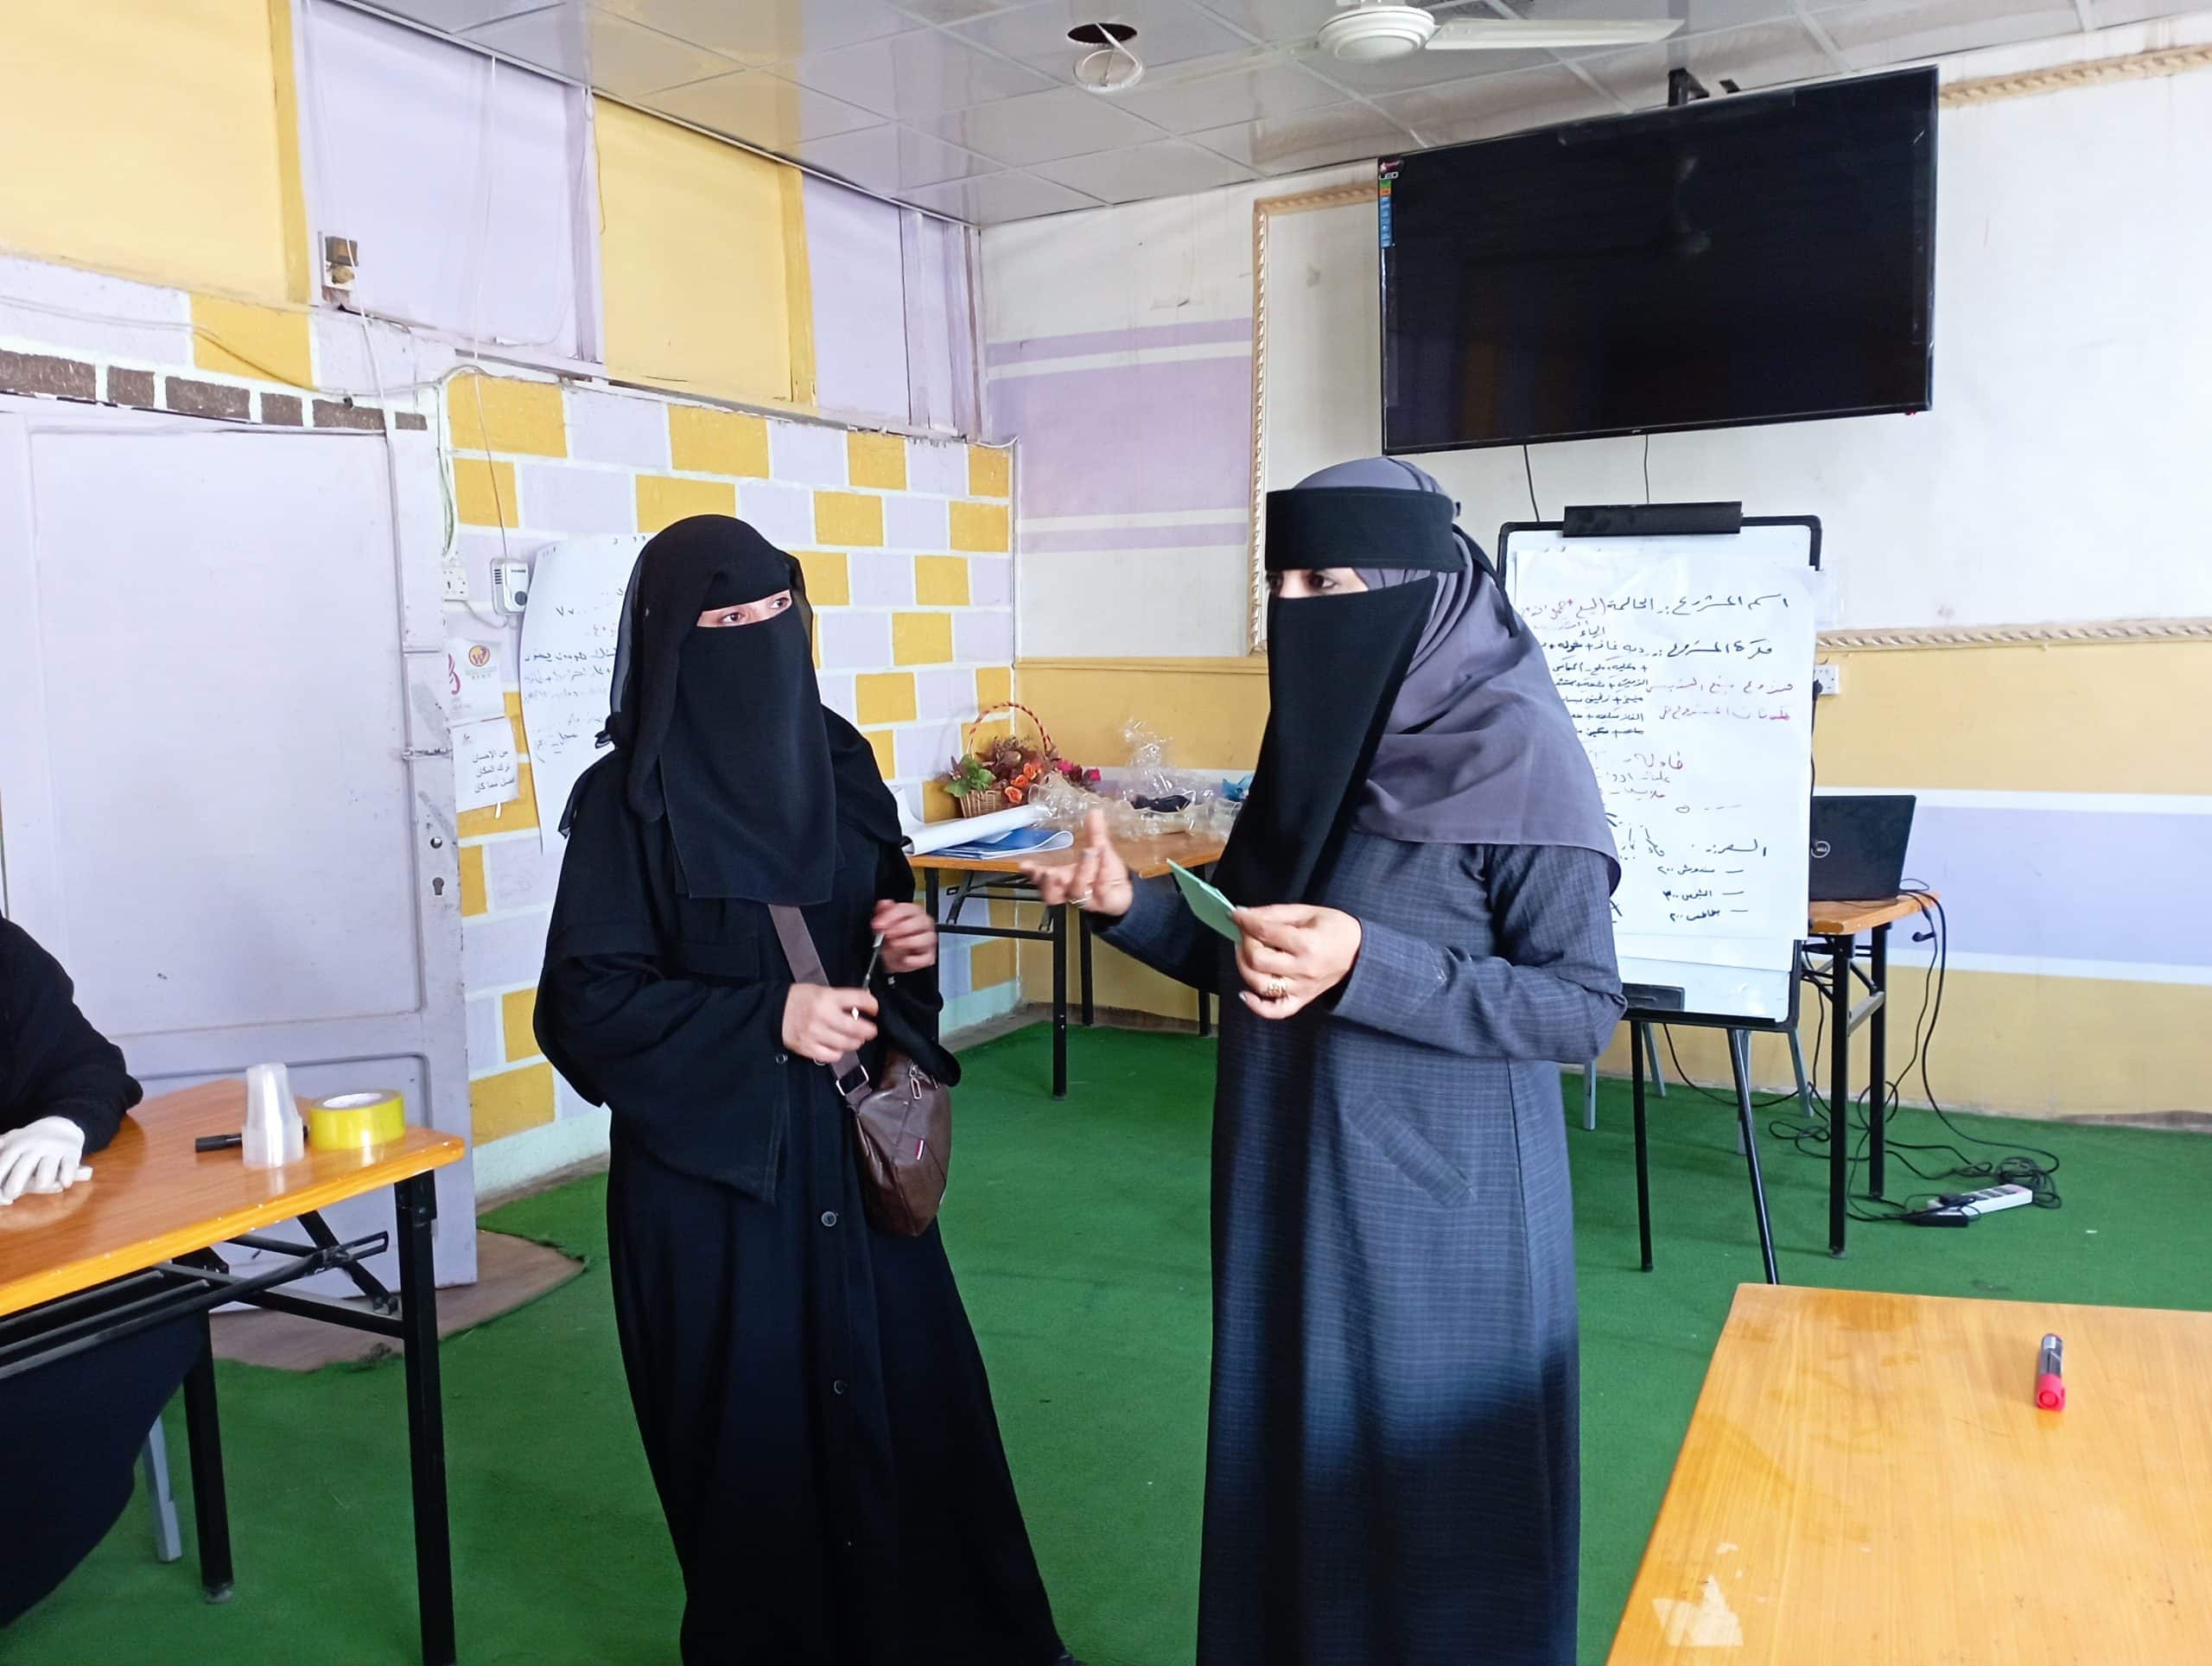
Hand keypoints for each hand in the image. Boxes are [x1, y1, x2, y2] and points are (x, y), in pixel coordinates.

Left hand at [0, 1116, 92, 1204]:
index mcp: (17, 1145)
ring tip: (41, 1186)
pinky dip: (67, 1176)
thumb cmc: (27, 1144)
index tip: (1, 1193)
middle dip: (16, 1181)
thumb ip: (1, 1155)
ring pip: (47, 1168)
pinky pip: (69, 1166)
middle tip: (11, 1195)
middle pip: (24, 1166)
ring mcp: (54, 1149)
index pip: (5, 1161)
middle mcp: (35, 1146)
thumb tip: (2, 1193)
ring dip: (44, 1180)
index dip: (0, 1175)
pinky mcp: (71, 1152)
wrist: (59, 1126)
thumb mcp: (10, 1143)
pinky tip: (65, 1184)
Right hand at [782, 984, 878, 1064]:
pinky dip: (839, 1052)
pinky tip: (837, 1046)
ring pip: (847, 1044)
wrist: (773, 1012)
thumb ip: (841, 999)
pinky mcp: (808, 1048)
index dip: (872, 1005)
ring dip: (855, 1042)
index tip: (874, 1009)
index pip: (859, 999)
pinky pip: (832, 1056)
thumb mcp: (821, 990)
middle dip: (869, 1030)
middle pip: (857, 1028)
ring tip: (854, 1039)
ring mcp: (815, 1034)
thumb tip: (863, 1006)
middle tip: (870, 1030)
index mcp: (827, 997)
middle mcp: (823, 1016)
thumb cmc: (798, 999)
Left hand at [871, 901, 936, 973]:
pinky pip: (926, 958)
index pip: (907, 909)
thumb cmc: (890, 939)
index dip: (892, 915)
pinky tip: (904, 959)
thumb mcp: (883, 926)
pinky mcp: (929, 957)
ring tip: (894, 945)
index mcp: (913, 913)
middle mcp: (924, 924)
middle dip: (902, 928)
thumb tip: (883, 904)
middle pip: (921, 921)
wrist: (890, 960)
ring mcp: (928, 941)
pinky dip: (914, 960)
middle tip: (887, 934)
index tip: (879, 924)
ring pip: (926, 938)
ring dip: (908, 942)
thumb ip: (883, 913)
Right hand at [1020, 810, 1132, 917]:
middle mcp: (1070, 890)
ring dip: (1081, 872)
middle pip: (1052, 893)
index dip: (1032, 873)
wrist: (1125, 892)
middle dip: (1047, 883)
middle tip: (1048, 872)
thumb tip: (1095, 811)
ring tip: (1089, 852)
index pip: (1042, 878)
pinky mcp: (1103, 904)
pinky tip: (1106, 868)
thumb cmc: (1106, 874)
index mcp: (1064, 878)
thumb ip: (1095, 833)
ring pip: (1076, 891)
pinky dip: (1102, 878)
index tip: (1025, 865)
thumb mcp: (1100, 850)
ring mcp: (1085, 899)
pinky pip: (1100, 893)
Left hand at [1232, 905, 1363, 1020]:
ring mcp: (1302, 989)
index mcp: (1307, 944)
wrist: (1360, 952)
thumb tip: (1242, 914)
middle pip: (1258, 961)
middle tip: (1245, 934)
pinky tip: (1245, 993)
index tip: (1235, 915)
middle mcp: (1303, 969)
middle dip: (1244, 944)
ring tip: (1245, 953)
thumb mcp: (1307, 912)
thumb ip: (1274, 913)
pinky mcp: (1302, 1000)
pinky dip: (1256, 1006)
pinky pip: (1275, 1011)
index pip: (1265, 933)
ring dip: (1244, 967)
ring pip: (1260, 985)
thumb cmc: (1334, 928)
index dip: (1245, 922)